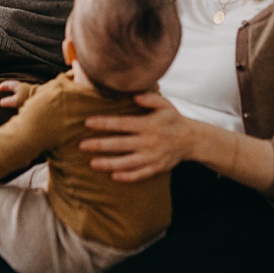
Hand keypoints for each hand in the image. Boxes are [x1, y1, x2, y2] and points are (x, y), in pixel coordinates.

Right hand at [0, 79, 31, 108]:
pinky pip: (24, 91)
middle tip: (3, 90)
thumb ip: (8, 101)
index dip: (2, 86)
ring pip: (19, 88)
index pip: (8, 84)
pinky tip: (20, 98)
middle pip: (14, 85)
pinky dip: (19, 93)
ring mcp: (28, 89)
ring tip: (11, 94)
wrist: (43, 98)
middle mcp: (23, 86)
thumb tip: (1, 102)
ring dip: (14, 90)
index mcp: (18, 86)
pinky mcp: (33, 93)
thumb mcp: (16, 101)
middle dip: (8, 87)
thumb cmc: (28, 99)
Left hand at [81, 93, 195, 181]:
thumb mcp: (165, 105)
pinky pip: (139, 175)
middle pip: (120, 144)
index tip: (88, 122)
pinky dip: (126, 176)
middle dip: (100, 145)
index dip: (104, 123)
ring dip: (108, 163)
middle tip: (81, 145)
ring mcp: (152, 157)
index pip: (122, 124)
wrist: (192, 139)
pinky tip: (113, 175)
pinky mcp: (156, 168)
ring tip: (92, 163)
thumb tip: (133, 96)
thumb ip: (149, 98)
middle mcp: (149, 142)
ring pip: (127, 162)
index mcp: (149, 125)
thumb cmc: (173, 120)